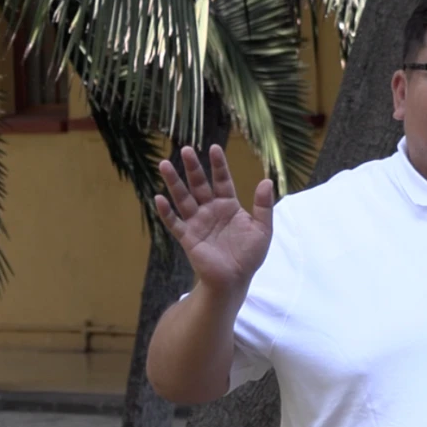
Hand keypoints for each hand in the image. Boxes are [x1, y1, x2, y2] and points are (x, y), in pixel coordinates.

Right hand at [155, 145, 273, 295]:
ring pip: (183, 198)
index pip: (222, 180)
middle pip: (199, 185)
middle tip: (185, 149)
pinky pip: (175, 223)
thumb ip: (263, 206)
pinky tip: (158, 198)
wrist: (235, 279)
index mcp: (228, 206)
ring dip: (174, 182)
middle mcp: (210, 210)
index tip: (214, 148)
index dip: (218, 165)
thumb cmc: (249, 255)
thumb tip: (267, 181)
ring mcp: (197, 223)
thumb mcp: (262, 229)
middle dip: (192, 168)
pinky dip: (166, 212)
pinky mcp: (188, 238)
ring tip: (164, 164)